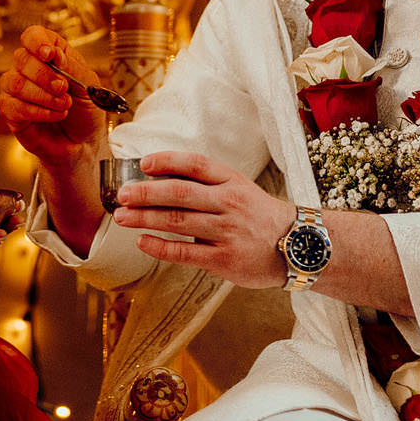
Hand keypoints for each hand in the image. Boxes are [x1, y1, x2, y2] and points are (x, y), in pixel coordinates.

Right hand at [0, 26, 108, 175]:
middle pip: (21, 58)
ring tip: (64, 106)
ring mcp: (16, 90)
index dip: (37, 42)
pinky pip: (11, 105)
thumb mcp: (89, 85)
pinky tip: (55, 116)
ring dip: (42, 95)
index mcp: (49, 53)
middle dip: (44, 75)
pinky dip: (37, 111)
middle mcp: (28, 68)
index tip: (50, 55)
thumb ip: (72, 67)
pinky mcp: (10, 112)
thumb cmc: (85, 110)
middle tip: (64, 89)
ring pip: (13, 82)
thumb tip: (53, 53)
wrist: (83, 143)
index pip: (32, 35)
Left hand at [109, 151, 291, 289]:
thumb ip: (208, 183)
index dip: (167, 160)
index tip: (143, 163)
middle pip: (180, 192)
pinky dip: (159, 247)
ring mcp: (226, 232)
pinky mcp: (223, 260)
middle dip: (145, 193)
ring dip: (144, 218)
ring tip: (122, 217)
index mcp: (232, 181)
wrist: (298, 247)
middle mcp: (229, 203)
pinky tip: (142, 241)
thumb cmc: (260, 216)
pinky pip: (184, 252)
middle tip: (121, 194)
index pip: (196, 164)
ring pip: (177, 221)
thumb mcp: (241, 188)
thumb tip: (163, 175)